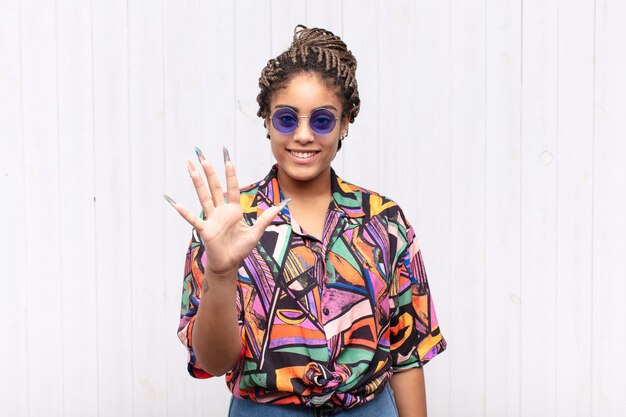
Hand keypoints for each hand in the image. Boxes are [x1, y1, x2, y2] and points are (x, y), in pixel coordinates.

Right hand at [164, 147, 288, 277]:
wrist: (229, 264)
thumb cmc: (240, 248)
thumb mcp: (256, 233)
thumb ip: (265, 219)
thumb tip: (280, 206)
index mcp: (233, 210)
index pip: (232, 188)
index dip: (230, 174)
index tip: (228, 159)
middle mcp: (221, 211)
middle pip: (214, 187)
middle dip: (209, 172)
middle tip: (202, 157)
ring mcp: (212, 219)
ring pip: (203, 197)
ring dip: (197, 183)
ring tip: (191, 169)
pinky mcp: (205, 229)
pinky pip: (194, 219)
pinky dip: (185, 212)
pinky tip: (176, 203)